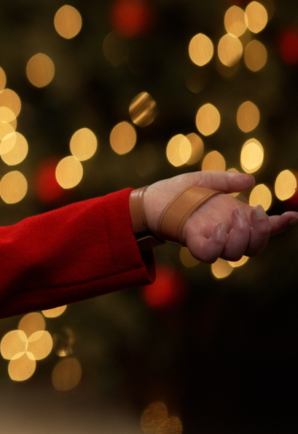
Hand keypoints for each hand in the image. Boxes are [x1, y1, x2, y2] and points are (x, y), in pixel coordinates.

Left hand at [141, 171, 297, 262]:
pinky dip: (218, 244)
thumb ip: (227, 180)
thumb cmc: (177, 191)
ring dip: (241, 236)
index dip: (280, 225)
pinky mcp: (193, 243)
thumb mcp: (204, 180)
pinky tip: (217, 229)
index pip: (263, 228)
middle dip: (260, 232)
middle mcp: (226, 233)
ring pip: (238, 253)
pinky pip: (210, 254)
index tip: (293, 216)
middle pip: (255, 247)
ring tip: (232, 218)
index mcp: (234, 218)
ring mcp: (211, 240)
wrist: (150, 199)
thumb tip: (250, 181)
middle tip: (251, 211)